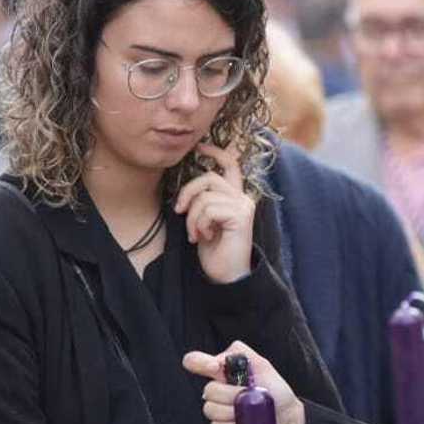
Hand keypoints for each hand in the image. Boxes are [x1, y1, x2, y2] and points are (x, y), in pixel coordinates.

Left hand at [174, 141, 254, 283]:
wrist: (227, 276)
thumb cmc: (215, 250)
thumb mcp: (205, 220)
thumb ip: (203, 201)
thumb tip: (189, 188)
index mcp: (235, 196)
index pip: (230, 164)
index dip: (215, 152)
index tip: (199, 147)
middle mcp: (242, 197)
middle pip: (209, 178)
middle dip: (187, 192)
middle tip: (179, 211)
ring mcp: (243, 205)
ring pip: (204, 197)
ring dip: (192, 218)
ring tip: (196, 234)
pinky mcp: (241, 216)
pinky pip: (208, 210)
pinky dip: (199, 224)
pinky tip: (204, 237)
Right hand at [190, 341, 305, 423]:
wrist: (287, 420)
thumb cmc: (277, 393)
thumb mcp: (262, 365)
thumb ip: (240, 353)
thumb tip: (218, 359)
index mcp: (225, 374)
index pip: (196, 362)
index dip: (199, 363)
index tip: (214, 368)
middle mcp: (219, 392)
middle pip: (208, 391)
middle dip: (231, 394)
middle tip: (248, 396)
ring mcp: (219, 412)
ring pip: (211, 411)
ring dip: (233, 412)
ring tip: (249, 412)